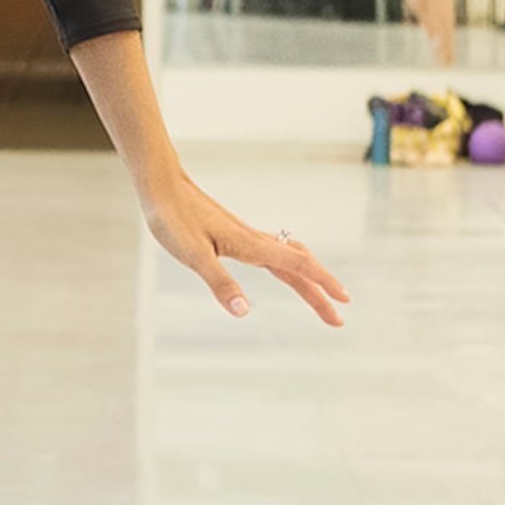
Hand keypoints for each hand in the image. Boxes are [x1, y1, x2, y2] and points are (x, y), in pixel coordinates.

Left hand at [139, 171, 348, 325]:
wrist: (162, 185)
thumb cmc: (173, 218)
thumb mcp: (193, 256)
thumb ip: (220, 283)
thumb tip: (244, 313)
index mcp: (250, 246)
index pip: (297, 266)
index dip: (321, 284)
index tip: (343, 301)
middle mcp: (254, 240)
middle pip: (298, 266)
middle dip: (320, 292)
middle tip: (337, 320)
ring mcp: (246, 236)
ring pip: (288, 258)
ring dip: (308, 278)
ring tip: (322, 297)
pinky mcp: (235, 234)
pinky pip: (273, 253)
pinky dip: (290, 265)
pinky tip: (284, 270)